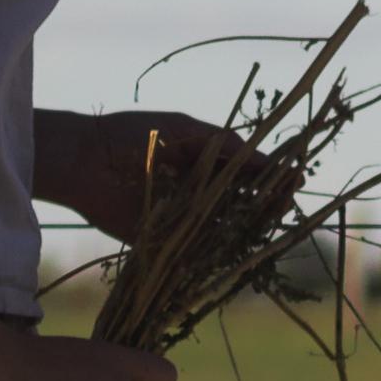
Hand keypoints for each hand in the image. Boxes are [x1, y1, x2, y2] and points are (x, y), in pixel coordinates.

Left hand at [40, 108, 282, 242]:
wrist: (84, 160)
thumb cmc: (133, 135)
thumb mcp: (186, 129)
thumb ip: (226, 145)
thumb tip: (268, 160)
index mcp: (206, 164)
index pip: (250, 173)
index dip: (273, 177)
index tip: (296, 178)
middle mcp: (200, 193)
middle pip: (245, 203)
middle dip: (269, 203)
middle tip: (285, 202)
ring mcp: (185, 218)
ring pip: (227, 228)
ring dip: (250, 228)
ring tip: (269, 220)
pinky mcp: (167, 240)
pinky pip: (199, 250)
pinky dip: (219, 251)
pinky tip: (239, 246)